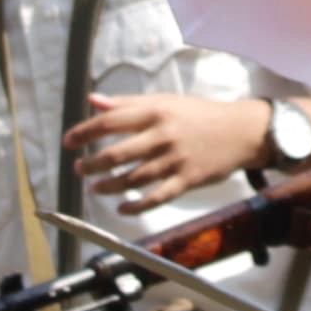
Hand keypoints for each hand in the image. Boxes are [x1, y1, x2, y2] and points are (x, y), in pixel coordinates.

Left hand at [66, 95, 271, 213]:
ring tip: (95, 188)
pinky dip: (136, 206)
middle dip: (92, 164)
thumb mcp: (165, 101)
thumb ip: (128, 103)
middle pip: (117, 153)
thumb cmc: (199, 114)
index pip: (110, 122)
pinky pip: (156, 197)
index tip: (69, 143)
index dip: (84, 133)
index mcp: (155, 112)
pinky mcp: (187, 180)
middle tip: (80, 169)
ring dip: (108, 186)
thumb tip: (93, 102)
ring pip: (133, 178)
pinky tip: (122, 208)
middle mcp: (163, 135)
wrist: (241, 131)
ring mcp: (175, 160)